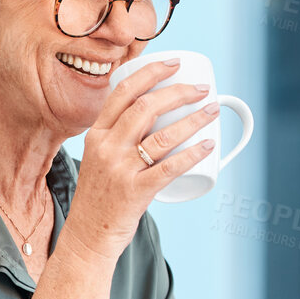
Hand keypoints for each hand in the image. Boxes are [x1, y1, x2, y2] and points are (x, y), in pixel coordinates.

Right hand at [60, 58, 217, 261]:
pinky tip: (208, 144)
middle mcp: (107, 148)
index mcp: (96, 134)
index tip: (174, 63)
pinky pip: (170, 167)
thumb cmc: (100, 196)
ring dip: (193, 119)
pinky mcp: (135, 191)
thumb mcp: (99, 158)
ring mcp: (120, 170)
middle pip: (146, 107)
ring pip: (163, 135)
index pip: (123, 92)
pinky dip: (192, 153)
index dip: (151, 72)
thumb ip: (119, 138)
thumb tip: (157, 117)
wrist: (87, 234)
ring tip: (212, 110)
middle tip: (200, 89)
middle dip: (178, 91)